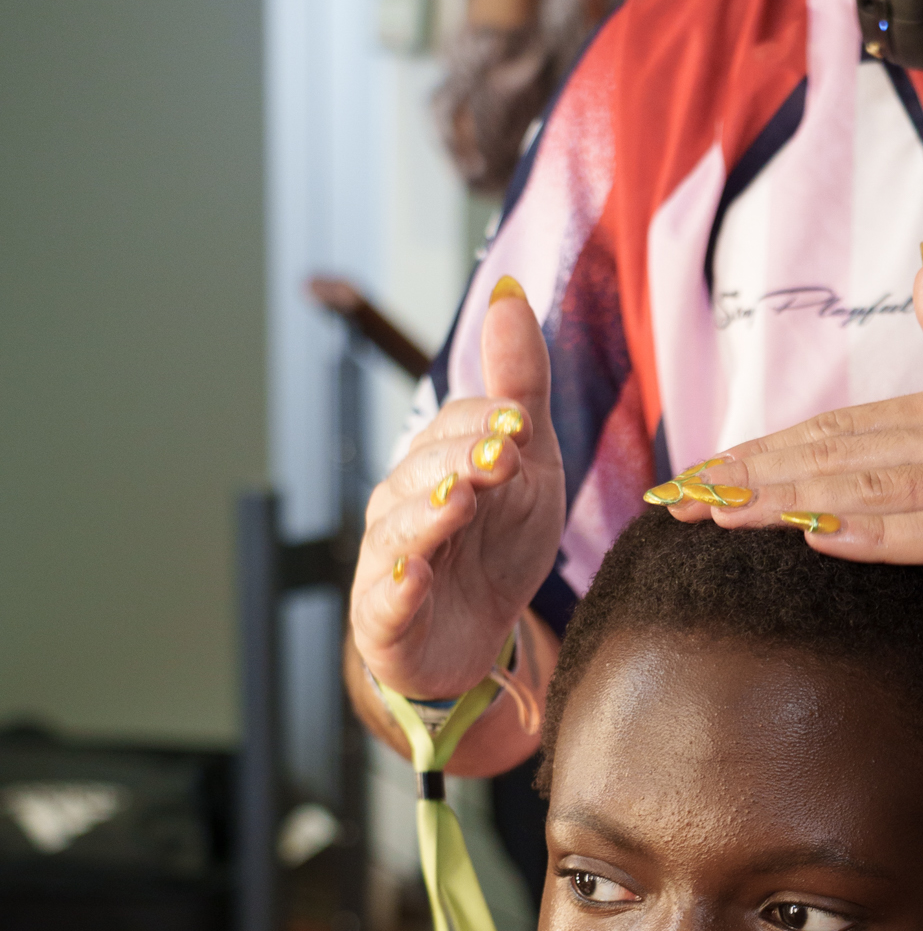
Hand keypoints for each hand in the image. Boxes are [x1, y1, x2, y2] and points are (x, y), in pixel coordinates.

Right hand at [351, 286, 564, 697]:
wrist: (479, 636)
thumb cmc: (497, 543)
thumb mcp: (529, 465)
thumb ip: (520, 386)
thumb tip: (509, 294)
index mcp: (437, 462)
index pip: (456, 429)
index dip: (488, 424)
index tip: (523, 425)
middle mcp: (403, 504)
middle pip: (423, 474)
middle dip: (461, 462)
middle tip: (501, 459)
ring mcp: (390, 562)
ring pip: (400, 531)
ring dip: (429, 515)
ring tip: (459, 503)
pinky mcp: (385, 621)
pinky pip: (385, 602)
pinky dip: (398, 590)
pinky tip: (416, 580)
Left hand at [676, 255, 922, 614]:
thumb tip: (922, 264)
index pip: (836, 429)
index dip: (761, 450)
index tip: (697, 471)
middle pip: (834, 455)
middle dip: (748, 479)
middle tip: (677, 499)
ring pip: (868, 489)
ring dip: (786, 505)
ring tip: (717, 519)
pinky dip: (871, 533)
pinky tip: (816, 538)